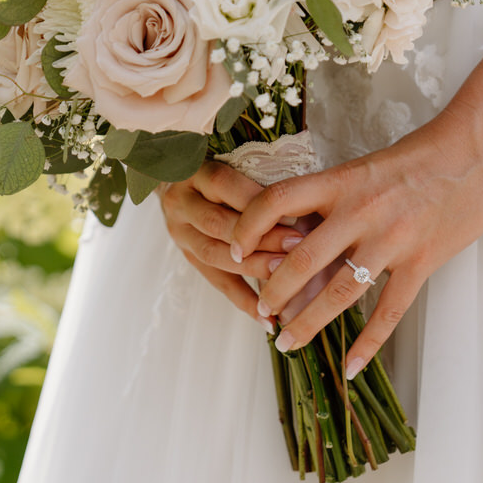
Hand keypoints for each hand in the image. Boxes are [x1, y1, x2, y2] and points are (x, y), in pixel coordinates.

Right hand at [158, 161, 309, 330]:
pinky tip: (268, 318)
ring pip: (214, 255)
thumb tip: (305, 208)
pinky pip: (217, 283)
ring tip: (284, 281)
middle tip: (296, 247)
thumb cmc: (226, 174)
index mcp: (196, 173)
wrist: (178, 181)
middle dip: (259, 238)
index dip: (258, 203)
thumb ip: (259, 185)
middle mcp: (181, 203)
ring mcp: (180, 233)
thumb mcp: (236, 165)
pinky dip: (244, 301)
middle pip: (218, 223)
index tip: (293, 214)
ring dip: (252, 268)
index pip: (225, 186)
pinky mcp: (188, 258)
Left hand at [229, 106, 482, 378]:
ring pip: (338, 293)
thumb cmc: (425, 153)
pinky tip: (351, 367)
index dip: (247, 227)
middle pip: (300, 259)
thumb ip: (339, 197)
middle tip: (260, 311)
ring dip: (308, 322)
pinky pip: (389, 311)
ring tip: (287, 342)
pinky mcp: (421, 261)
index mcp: (342, 181)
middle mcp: (360, 211)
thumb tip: (304, 227)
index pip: (277, 202)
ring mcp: (392, 239)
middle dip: (273, 292)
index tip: (233, 250)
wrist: (478, 147)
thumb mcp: (370, 166)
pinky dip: (368, 343)